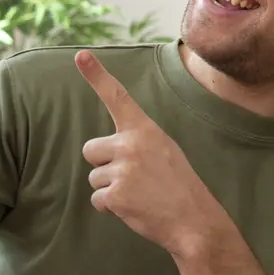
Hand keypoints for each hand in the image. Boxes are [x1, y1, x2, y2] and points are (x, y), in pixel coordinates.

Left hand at [75, 49, 232, 259]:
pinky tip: (134, 207)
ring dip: (110, 188)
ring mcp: (123, 169)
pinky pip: (97, 199)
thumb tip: (106, 150)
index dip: (96, 75)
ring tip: (139, 194)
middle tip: (134, 177)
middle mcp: (131, 144)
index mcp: (145, 129)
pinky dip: (111, 207)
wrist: (194, 219)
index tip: (80, 55)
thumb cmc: (178, 185)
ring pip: (94, 177)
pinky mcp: (116, 194)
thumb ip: (137, 142)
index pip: (117, 97)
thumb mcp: (165, 150)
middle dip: (104, 164)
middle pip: (91, 149)